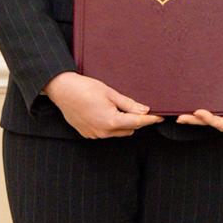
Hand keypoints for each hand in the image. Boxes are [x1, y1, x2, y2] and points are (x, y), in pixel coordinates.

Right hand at [43, 70, 163, 138]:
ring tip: (119, 107)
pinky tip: (107, 112)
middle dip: (136, 120)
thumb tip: (145, 111)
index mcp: (110, 121)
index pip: (137, 123)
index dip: (150, 119)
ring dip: (123, 123)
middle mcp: (102, 132)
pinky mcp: (87, 134)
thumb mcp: (110, 93)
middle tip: (137, 107)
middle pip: (129, 129)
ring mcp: (94, 134)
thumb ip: (129, 104)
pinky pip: (106, 132)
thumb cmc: (85, 88)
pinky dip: (111, 125)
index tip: (161, 117)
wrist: (62, 90)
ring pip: (118, 132)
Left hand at [177, 47, 222, 130]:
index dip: (210, 120)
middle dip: (197, 121)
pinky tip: (188, 109)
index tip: (198, 112)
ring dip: (195, 119)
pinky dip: (199, 112)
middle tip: (182, 117)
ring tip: (180, 116)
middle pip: (214, 123)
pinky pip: (210, 110)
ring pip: (210, 119)